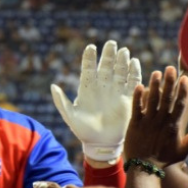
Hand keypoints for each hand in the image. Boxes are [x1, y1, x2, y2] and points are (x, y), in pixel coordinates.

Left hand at [51, 41, 141, 161]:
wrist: (101, 143)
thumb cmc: (83, 131)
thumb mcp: (70, 116)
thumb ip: (61, 102)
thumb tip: (53, 86)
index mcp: (87, 88)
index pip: (88, 68)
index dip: (89, 58)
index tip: (91, 47)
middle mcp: (102, 87)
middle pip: (106, 66)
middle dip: (109, 54)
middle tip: (111, 43)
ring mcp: (115, 91)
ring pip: (120, 71)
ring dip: (122, 61)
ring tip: (124, 51)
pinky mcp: (127, 98)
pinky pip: (132, 82)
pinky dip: (134, 72)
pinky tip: (134, 62)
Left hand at [124, 66, 187, 166]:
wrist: (144, 168)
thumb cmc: (164, 159)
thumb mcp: (182, 151)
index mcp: (173, 126)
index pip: (180, 104)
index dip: (182, 91)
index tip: (184, 79)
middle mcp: (160, 121)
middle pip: (166, 98)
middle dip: (169, 82)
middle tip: (170, 68)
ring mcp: (147, 121)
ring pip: (151, 100)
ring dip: (154, 85)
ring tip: (156, 73)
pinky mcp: (134, 124)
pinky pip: (136, 107)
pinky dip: (137, 97)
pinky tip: (139, 85)